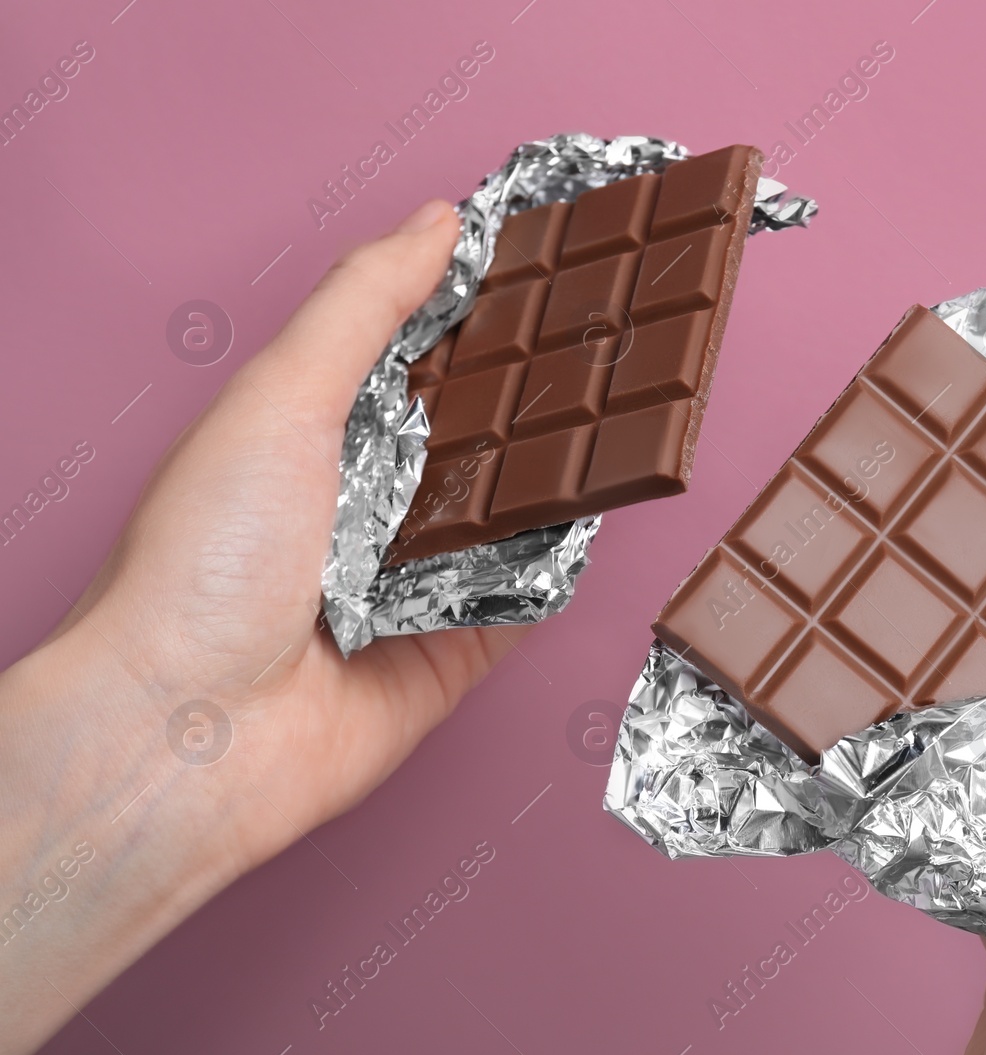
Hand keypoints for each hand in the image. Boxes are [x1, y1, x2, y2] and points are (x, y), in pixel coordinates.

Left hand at [0, 200, 528, 1054]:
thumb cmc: (203, 563)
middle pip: (478, 431)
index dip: (482, 305)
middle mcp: (372, 502)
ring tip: (626, 406)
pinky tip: (597, 516)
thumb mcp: (279, 398)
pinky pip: (531, 596)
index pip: (420, 351)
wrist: (191, 733)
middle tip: (612, 331)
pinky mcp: (457, 650)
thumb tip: (439, 222)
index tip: (552, 257)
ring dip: (559, 472)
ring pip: (514, 510)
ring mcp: (417, 579)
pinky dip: (561, 563)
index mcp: (321, 430)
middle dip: (539, 389)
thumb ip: (364, 306)